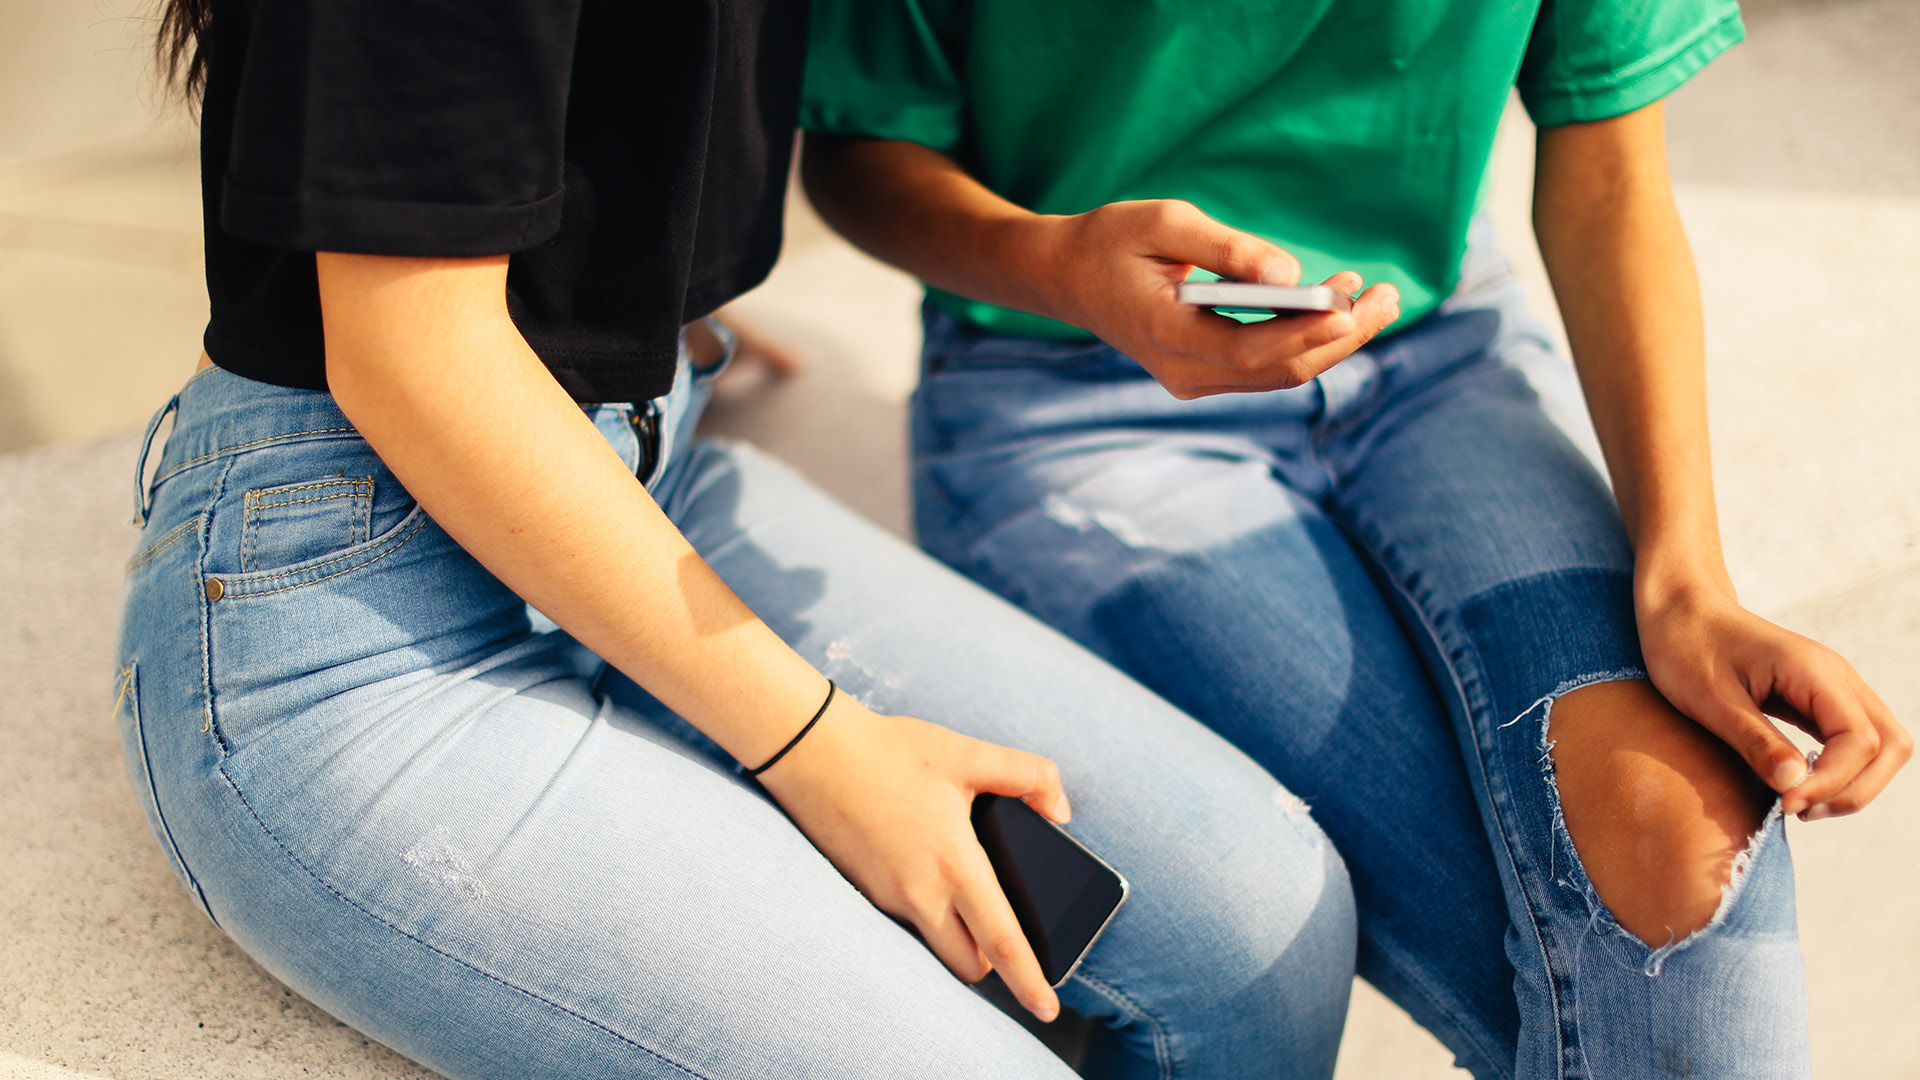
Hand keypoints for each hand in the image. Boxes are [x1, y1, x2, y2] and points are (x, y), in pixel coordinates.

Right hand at [754, 692, 1071, 1019]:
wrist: (810, 750)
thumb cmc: (890, 750)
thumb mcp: (968, 753)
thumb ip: (1028, 775)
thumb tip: (1060, 810)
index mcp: (955, 866)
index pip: (1002, 943)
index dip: (1030, 982)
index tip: (1049, 1011)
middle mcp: (920, 894)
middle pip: (967, 963)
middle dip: (992, 961)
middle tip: (1009, 934)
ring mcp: (887, 897)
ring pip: (935, 944)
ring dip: (958, 937)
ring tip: (973, 895)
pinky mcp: (865, 889)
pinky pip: (907, 920)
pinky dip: (929, 911)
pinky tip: (929, 867)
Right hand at [1034, 199, 1400, 398]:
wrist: (1065, 276)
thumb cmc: (1112, 240)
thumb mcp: (1164, 221)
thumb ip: (1228, 247)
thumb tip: (1291, 272)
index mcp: (1167, 333)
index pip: (1254, 347)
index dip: (1310, 330)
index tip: (1354, 303)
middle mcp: (1182, 371)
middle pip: (1281, 369)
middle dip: (1342, 337)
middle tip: (1390, 296)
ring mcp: (1192, 380)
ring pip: (1280, 373)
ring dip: (1332, 341)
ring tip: (1377, 299)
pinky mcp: (1203, 374)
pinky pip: (1266, 366)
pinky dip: (1306, 341)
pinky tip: (1336, 309)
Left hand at [1637, 578, 1909, 818]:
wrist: (1678, 610)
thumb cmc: (1685, 647)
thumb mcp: (1710, 700)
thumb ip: (1756, 741)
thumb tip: (1796, 786)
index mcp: (1813, 671)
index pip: (1860, 740)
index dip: (1832, 782)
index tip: (1785, 804)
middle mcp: (1836, 676)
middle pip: (1891, 746)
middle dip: (1854, 790)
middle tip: (1798, 810)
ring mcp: (1832, 686)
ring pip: (1881, 745)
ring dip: (1852, 784)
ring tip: (1798, 803)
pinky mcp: (1818, 698)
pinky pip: (1854, 740)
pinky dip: (1839, 770)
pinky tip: (1798, 784)